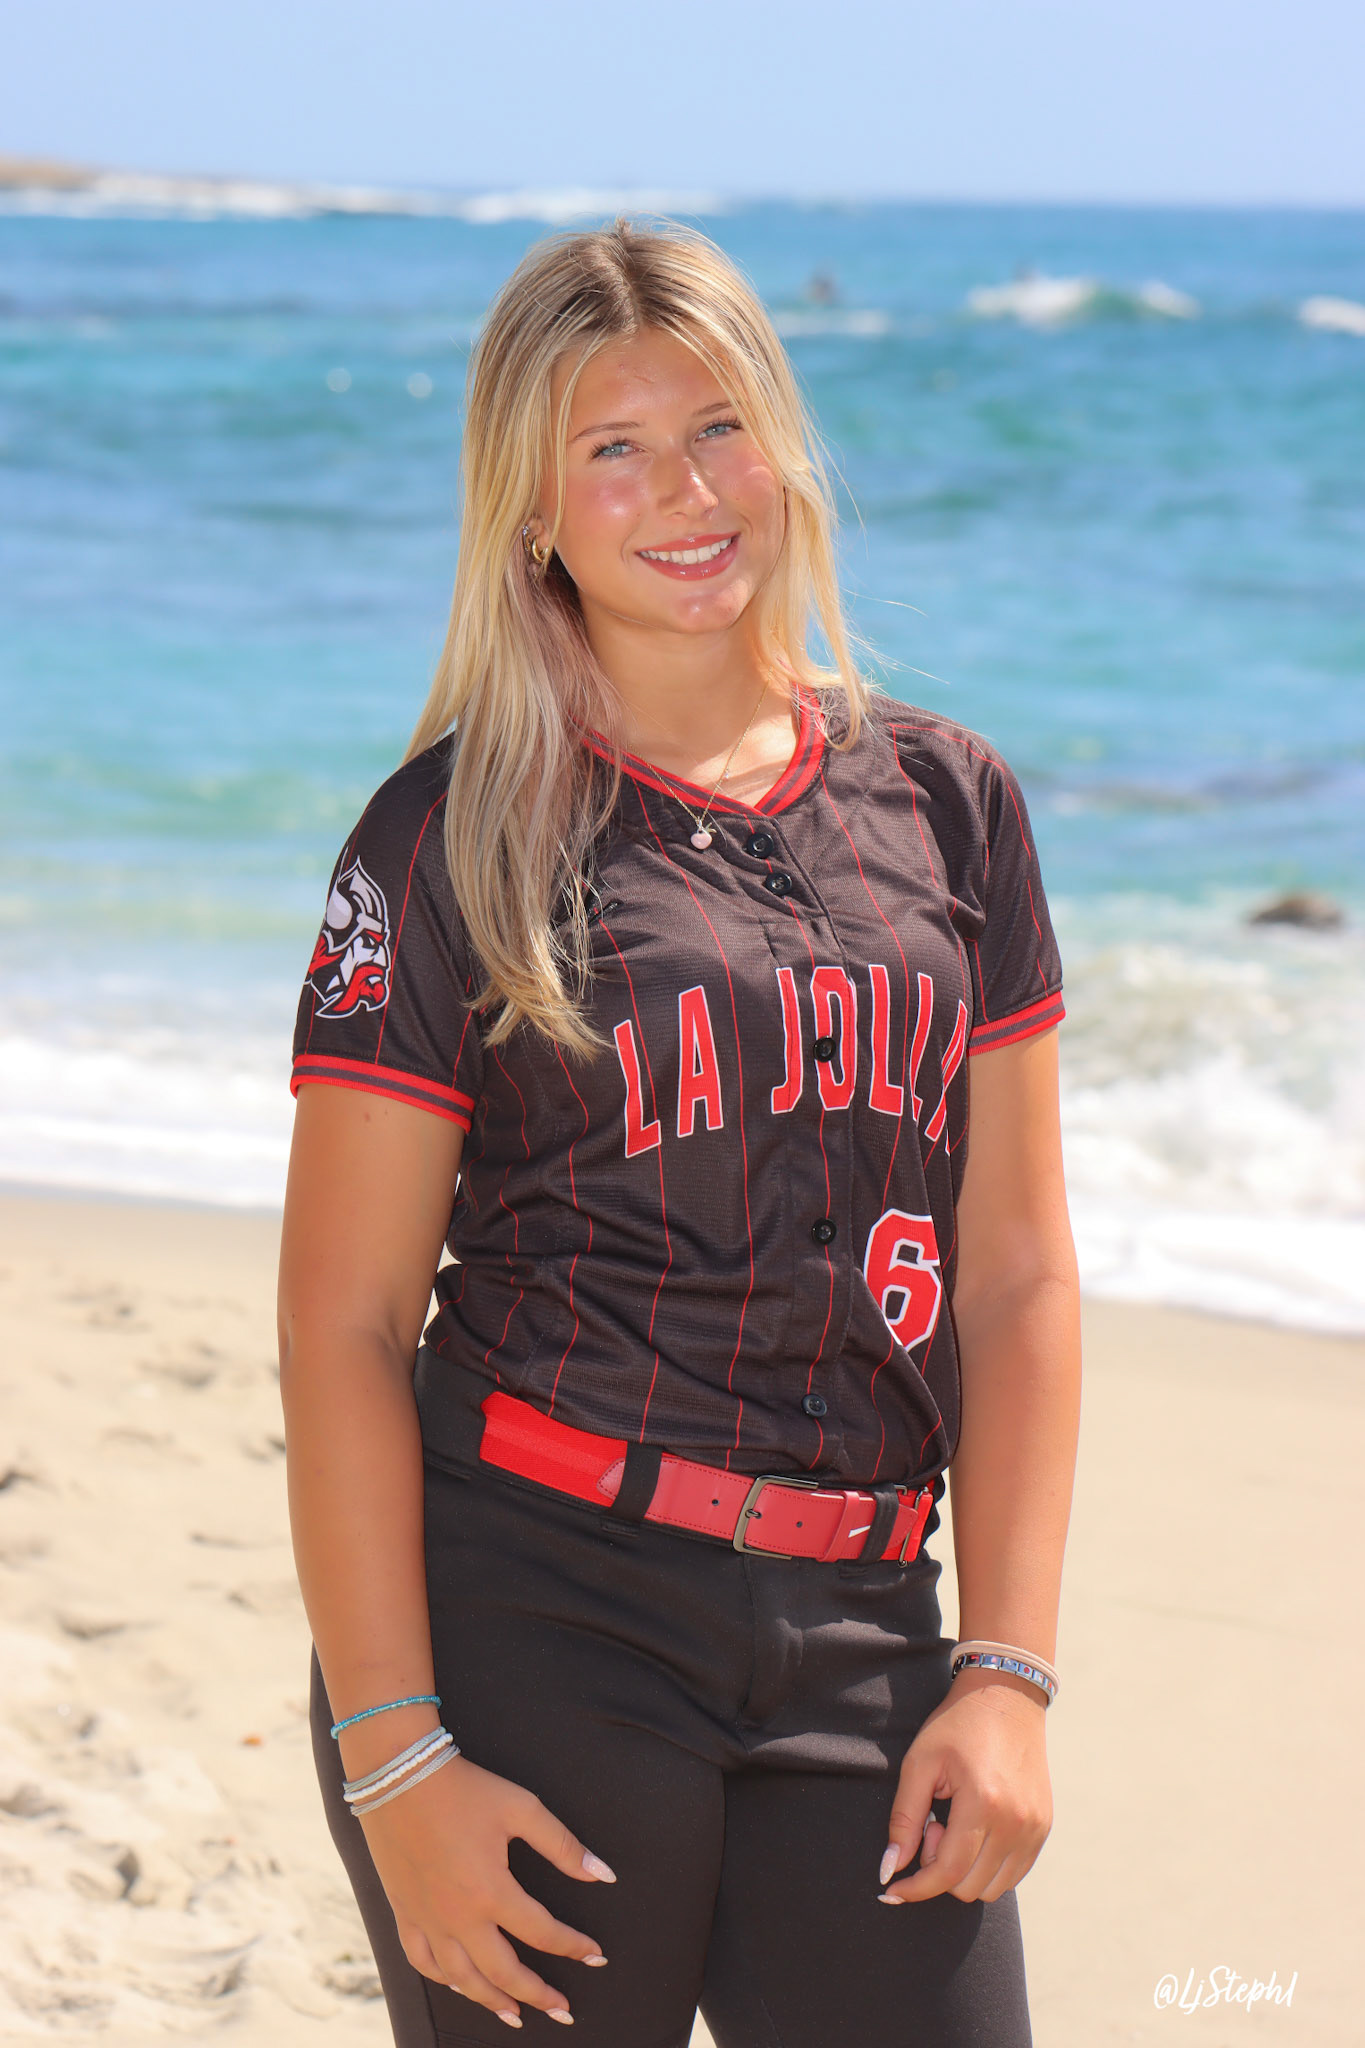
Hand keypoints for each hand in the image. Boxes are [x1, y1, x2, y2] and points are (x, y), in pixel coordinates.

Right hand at [357, 1750, 615, 2027]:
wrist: (399, 1774)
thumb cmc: (464, 1788)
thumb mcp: (521, 1808)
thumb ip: (563, 1845)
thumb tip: (603, 1874)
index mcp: (491, 1891)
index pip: (542, 1933)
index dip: (573, 1946)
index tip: (595, 1956)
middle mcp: (458, 1917)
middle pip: (503, 1972)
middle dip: (537, 1995)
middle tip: (562, 2010)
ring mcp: (427, 1919)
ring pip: (462, 1979)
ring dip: (492, 2001)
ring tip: (515, 2016)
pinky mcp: (404, 1912)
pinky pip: (423, 1961)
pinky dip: (444, 1980)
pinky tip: (460, 1985)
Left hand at [878, 1668, 1052, 1905]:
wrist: (1007, 1696)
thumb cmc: (957, 1726)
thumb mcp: (920, 1764)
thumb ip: (904, 1820)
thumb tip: (889, 1870)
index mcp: (983, 1803)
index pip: (948, 1872)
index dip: (916, 1888)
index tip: (893, 1891)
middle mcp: (1016, 1823)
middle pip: (969, 1887)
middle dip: (939, 1868)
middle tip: (933, 1825)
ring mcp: (1035, 1828)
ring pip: (992, 1888)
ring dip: (965, 1870)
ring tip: (955, 1825)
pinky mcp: (1044, 1828)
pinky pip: (1013, 1874)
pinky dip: (988, 1867)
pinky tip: (975, 1830)